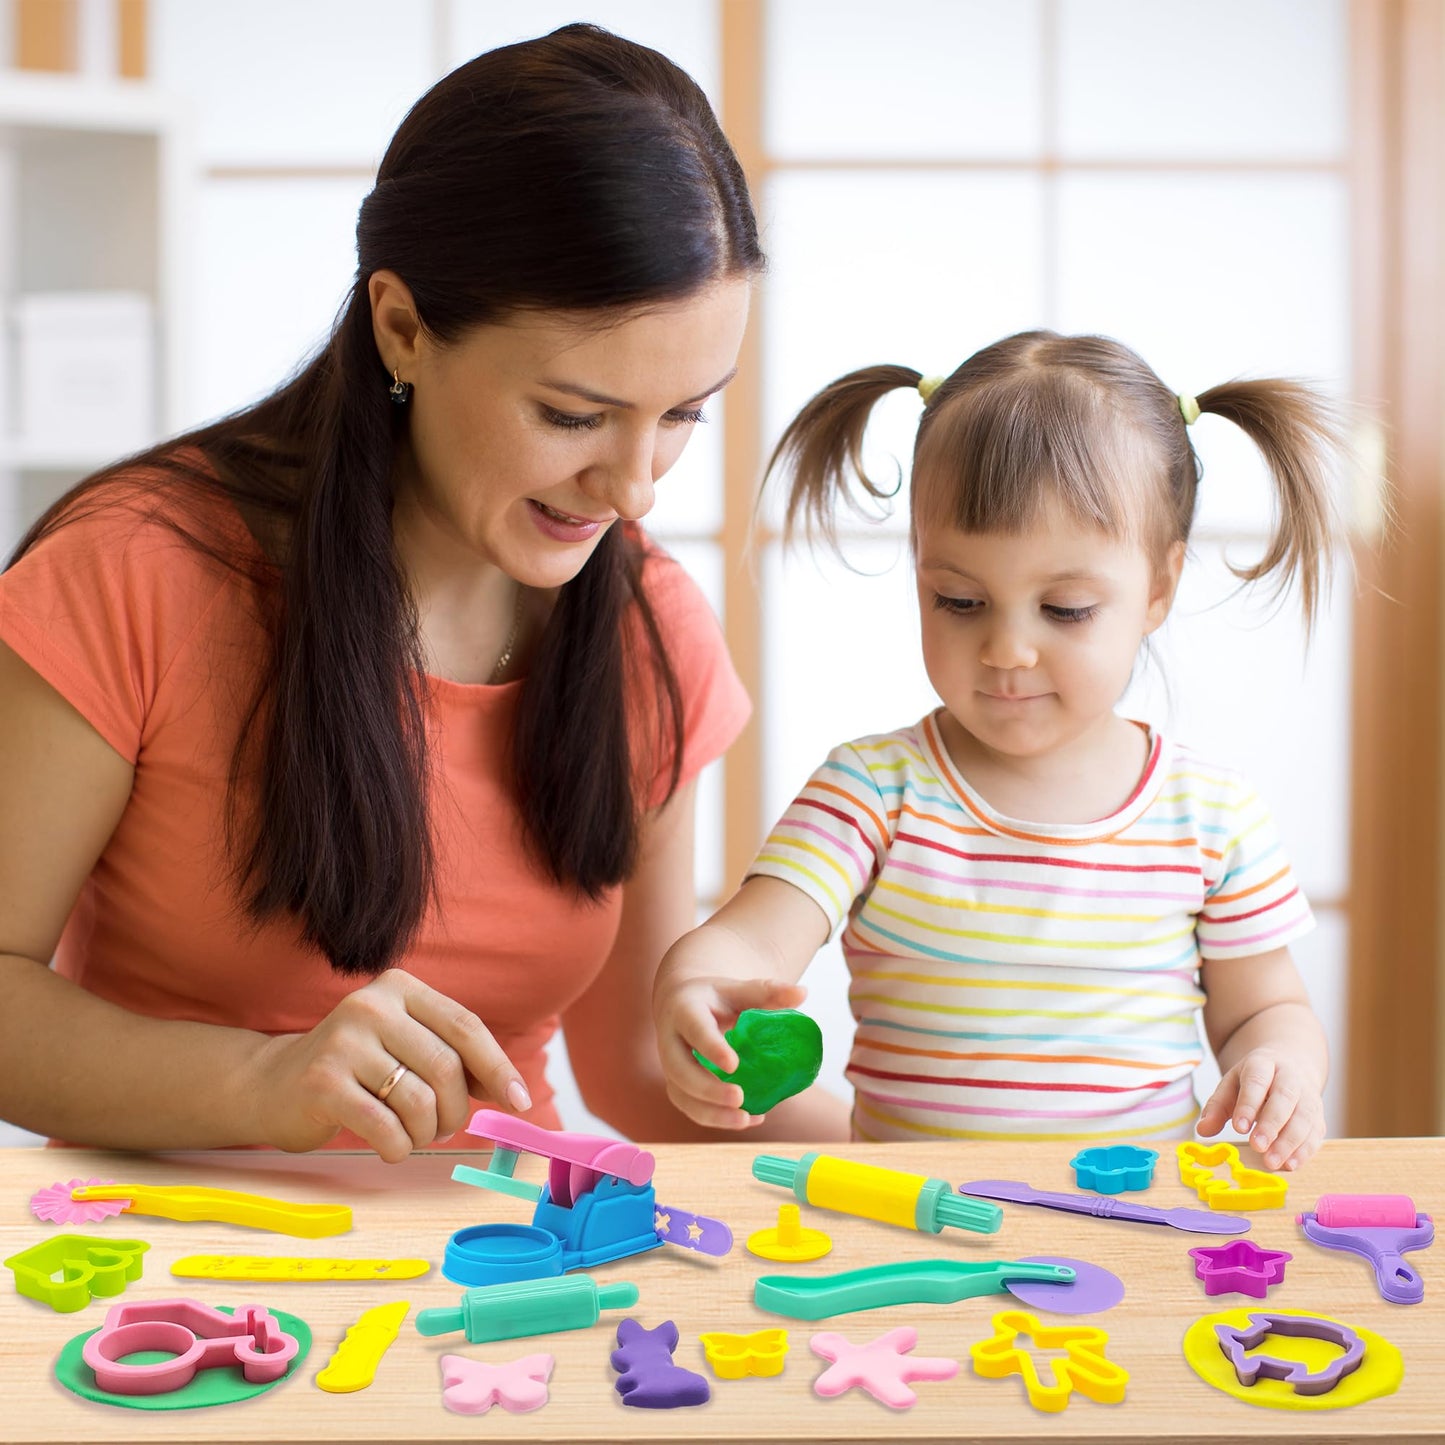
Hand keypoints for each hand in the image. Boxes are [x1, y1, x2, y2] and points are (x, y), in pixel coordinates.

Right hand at [247, 970, 531, 1161]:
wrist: (273, 1084)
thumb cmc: (357, 1069)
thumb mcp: (406, 1046)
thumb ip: (455, 1058)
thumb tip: (512, 1091)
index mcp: (400, 988)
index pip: (465, 1026)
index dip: (499, 1068)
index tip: (521, 1103)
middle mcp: (371, 1005)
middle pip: (446, 1067)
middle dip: (455, 1111)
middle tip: (441, 1128)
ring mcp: (343, 1042)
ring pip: (419, 1101)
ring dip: (425, 1132)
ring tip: (411, 1134)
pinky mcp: (322, 1083)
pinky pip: (385, 1127)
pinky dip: (398, 1147)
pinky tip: (388, 1145)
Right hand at [653, 968, 805, 1130]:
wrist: (684, 1004)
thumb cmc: (718, 997)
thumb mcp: (740, 989)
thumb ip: (769, 991)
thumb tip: (803, 993)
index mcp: (684, 1009)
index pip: (694, 1029)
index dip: (711, 1048)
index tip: (733, 1065)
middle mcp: (670, 1039)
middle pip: (680, 1069)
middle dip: (707, 1089)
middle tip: (739, 1098)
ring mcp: (671, 1065)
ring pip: (682, 1094)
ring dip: (710, 1112)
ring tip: (745, 1119)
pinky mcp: (677, 1085)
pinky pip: (690, 1107)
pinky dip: (716, 1118)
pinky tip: (748, 1119)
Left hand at [1196, 1049, 1325, 1169]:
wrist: (1290, 1066)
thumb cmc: (1254, 1081)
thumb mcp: (1232, 1084)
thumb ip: (1217, 1106)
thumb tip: (1203, 1130)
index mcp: (1263, 1064)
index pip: (1257, 1081)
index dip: (1248, 1104)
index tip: (1238, 1128)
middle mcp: (1290, 1077)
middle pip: (1285, 1098)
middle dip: (1272, 1124)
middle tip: (1257, 1146)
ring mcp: (1309, 1096)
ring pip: (1304, 1117)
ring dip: (1289, 1142)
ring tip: (1271, 1162)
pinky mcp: (1319, 1115)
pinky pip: (1316, 1133)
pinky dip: (1305, 1150)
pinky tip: (1291, 1164)